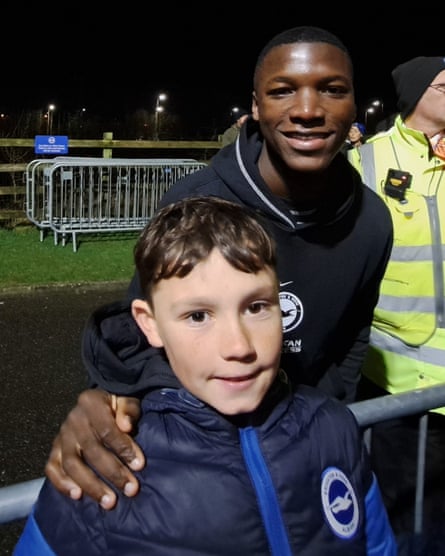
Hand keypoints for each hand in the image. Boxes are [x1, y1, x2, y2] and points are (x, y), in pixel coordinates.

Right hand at [45, 389, 144, 509]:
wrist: (97, 402)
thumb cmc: (116, 404)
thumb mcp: (126, 400)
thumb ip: (128, 410)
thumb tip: (126, 426)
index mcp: (91, 403)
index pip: (107, 430)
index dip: (123, 448)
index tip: (139, 465)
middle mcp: (73, 420)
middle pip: (91, 450)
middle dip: (112, 472)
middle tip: (130, 489)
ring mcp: (62, 435)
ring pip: (71, 463)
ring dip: (91, 485)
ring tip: (108, 501)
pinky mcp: (55, 448)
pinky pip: (52, 467)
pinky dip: (62, 483)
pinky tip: (77, 495)